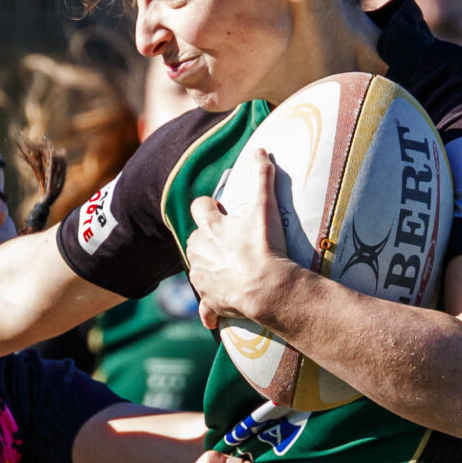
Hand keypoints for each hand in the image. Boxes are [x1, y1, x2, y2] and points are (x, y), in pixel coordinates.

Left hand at [186, 155, 297, 330]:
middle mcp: (199, 252)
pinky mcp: (209, 301)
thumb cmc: (264, 246)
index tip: (222, 211)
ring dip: (209, 269)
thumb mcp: (265, 207)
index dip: (210, 207)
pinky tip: (216, 312)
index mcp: (209, 228)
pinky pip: (205, 308)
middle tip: (230, 243)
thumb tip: (260, 150)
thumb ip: (262, 177)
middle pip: (195, 240)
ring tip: (231, 271)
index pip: (199, 208)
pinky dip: (209, 310)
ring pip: (197, 270)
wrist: (266, 288)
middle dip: (207, 240)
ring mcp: (203, 278)